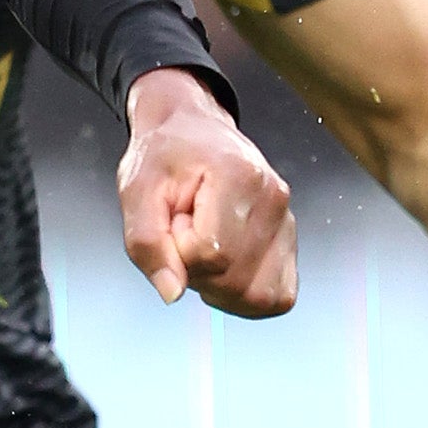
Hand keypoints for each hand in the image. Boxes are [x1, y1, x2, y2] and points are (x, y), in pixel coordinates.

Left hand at [114, 68, 296, 316]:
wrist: (190, 132)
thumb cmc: (165, 156)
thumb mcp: (136, 191)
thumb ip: (147, 243)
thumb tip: (171, 292)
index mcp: (238, 176)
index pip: (211, 254)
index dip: (178, 249)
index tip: (173, 220)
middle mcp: (273, 199)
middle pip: (235, 281)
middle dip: (197, 271)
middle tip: (186, 232)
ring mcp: (287, 221)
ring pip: (259, 296)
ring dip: (221, 287)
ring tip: (204, 247)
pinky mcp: (291, 242)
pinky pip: (278, 295)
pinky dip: (246, 295)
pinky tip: (224, 268)